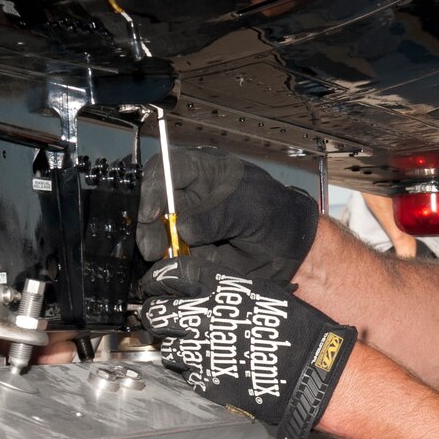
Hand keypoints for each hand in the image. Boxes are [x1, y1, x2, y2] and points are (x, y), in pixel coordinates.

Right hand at [136, 147, 319, 278]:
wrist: (291, 250)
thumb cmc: (276, 215)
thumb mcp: (252, 209)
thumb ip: (219, 214)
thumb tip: (183, 228)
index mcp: (203, 171)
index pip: (167, 169)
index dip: (152, 188)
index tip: (150, 214)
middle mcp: (187, 196)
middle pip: (151, 203)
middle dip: (148, 226)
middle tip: (152, 248)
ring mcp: (183, 225)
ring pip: (153, 233)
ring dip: (154, 248)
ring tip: (165, 260)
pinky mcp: (185, 253)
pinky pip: (167, 259)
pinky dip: (166, 267)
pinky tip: (173, 270)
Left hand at [140, 257, 352, 428]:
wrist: (311, 369)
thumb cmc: (296, 327)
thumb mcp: (263, 292)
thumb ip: (228, 288)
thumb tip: (203, 287)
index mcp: (219, 288)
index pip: (170, 275)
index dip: (158, 280)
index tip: (156, 285)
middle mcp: (204, 316)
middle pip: (156, 313)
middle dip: (155, 315)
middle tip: (160, 317)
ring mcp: (202, 351)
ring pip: (165, 347)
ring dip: (175, 345)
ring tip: (191, 346)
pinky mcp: (206, 379)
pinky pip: (185, 372)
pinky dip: (192, 369)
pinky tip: (209, 365)